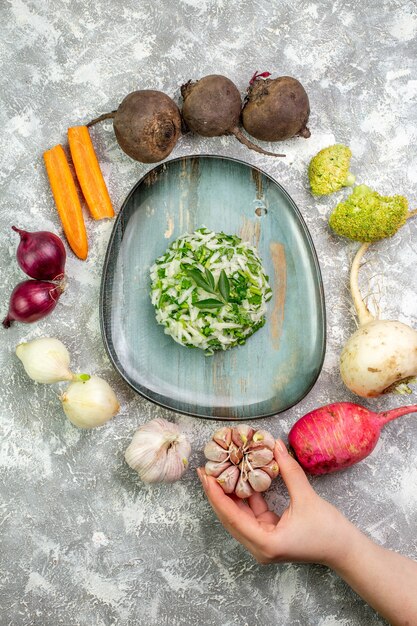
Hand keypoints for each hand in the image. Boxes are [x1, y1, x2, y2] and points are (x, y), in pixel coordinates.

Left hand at [197, 440, 354, 565]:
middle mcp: (259, 547)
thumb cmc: (328, 529)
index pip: (232, 516)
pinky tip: (239, 479)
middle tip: (205, 471)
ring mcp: (263, 543)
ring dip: (228, 495)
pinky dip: (245, 498)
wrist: (345, 550)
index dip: (217, 495)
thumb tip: (275, 444)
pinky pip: (250, 515)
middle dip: (216, 494)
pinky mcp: (268, 537)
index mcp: (265, 543)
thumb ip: (289, 470)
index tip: (207, 475)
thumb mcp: (307, 497)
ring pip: (238, 516)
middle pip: (230, 518)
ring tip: (216, 472)